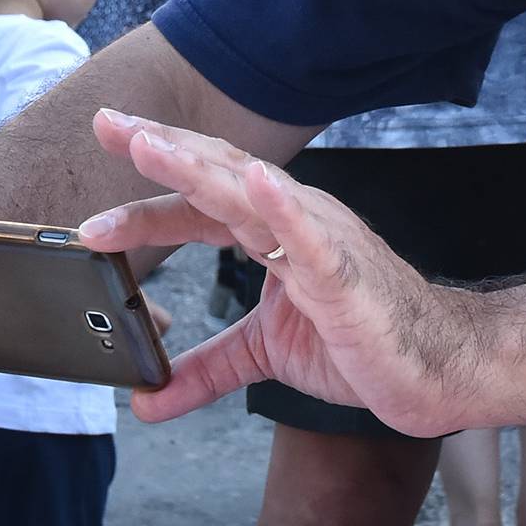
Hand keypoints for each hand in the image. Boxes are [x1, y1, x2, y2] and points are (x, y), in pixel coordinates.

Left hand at [79, 112, 484, 433]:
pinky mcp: (345, 273)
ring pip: (249, 193)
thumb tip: (146, 401)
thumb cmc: (361, 344)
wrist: (434, 369)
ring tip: (146, 145)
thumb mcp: (264, 354)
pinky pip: (311, 235)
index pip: (198, 204)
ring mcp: (320, 239)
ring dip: (195, 167)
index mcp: (272, 232)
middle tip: (104, 123)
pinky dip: (281, 205)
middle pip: (215, 176)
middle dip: (158, 149)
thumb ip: (205, 369)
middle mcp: (293, 220)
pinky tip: (253, 179)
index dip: (144, 200)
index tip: (90, 208)